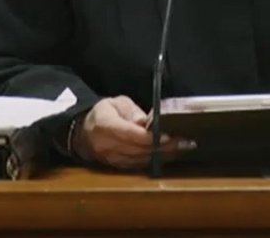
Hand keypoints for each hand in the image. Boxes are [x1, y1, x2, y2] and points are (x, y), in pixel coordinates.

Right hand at [72, 96, 195, 169]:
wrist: (83, 133)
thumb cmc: (103, 113)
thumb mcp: (116, 103)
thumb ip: (132, 112)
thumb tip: (148, 122)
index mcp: (105, 126)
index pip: (133, 135)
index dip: (154, 137)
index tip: (172, 135)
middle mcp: (107, 146)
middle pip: (140, 150)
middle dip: (165, 147)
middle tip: (186, 142)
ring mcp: (111, 160)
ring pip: (142, 160)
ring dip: (164, 155)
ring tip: (183, 148)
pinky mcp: (116, 167)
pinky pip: (138, 166)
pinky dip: (155, 160)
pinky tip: (170, 155)